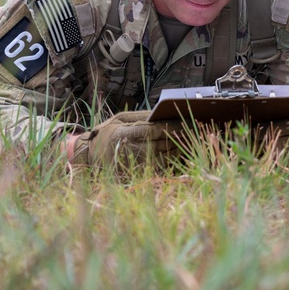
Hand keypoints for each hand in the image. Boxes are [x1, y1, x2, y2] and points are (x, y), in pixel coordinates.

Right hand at [72, 111, 186, 169]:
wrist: (91, 157)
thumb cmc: (107, 134)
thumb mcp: (120, 119)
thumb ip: (141, 116)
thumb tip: (163, 114)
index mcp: (124, 134)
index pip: (153, 130)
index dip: (172, 127)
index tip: (186, 121)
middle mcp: (130, 151)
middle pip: (163, 144)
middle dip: (181, 136)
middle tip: (197, 129)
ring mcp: (135, 165)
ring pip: (165, 158)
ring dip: (182, 149)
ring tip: (195, 140)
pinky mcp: (138, 175)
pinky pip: (162, 169)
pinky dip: (175, 162)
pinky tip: (184, 154)